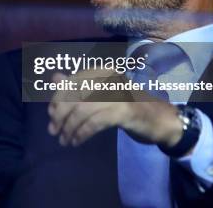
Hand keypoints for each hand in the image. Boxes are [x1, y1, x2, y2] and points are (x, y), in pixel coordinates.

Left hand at [48, 73, 182, 147]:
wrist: (161, 119)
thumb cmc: (128, 105)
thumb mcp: (101, 94)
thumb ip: (78, 87)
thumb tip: (55, 78)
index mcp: (102, 71)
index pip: (72, 82)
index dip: (58, 98)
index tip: (51, 114)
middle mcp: (109, 78)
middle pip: (74, 96)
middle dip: (60, 115)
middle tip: (53, 131)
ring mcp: (117, 94)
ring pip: (82, 110)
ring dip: (69, 128)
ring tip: (64, 140)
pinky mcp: (125, 111)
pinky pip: (95, 122)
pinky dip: (82, 133)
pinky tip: (76, 141)